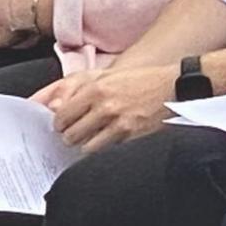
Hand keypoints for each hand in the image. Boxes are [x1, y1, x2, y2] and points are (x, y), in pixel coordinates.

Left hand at [42, 65, 174, 152]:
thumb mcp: (108, 75)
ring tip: (91, 138)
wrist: (171, 86)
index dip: (59, 123)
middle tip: (75, 133)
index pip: (62, 115)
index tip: (63, 124)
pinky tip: (108, 139)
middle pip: (71, 134)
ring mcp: (117, 123)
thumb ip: (80, 88)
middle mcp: (104, 106)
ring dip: (86, 144)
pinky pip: (105, 150)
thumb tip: (54, 105)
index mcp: (95, 89)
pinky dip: (103, 147)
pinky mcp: (130, 136)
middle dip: (70, 136)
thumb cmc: (139, 80)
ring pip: (86, 147)